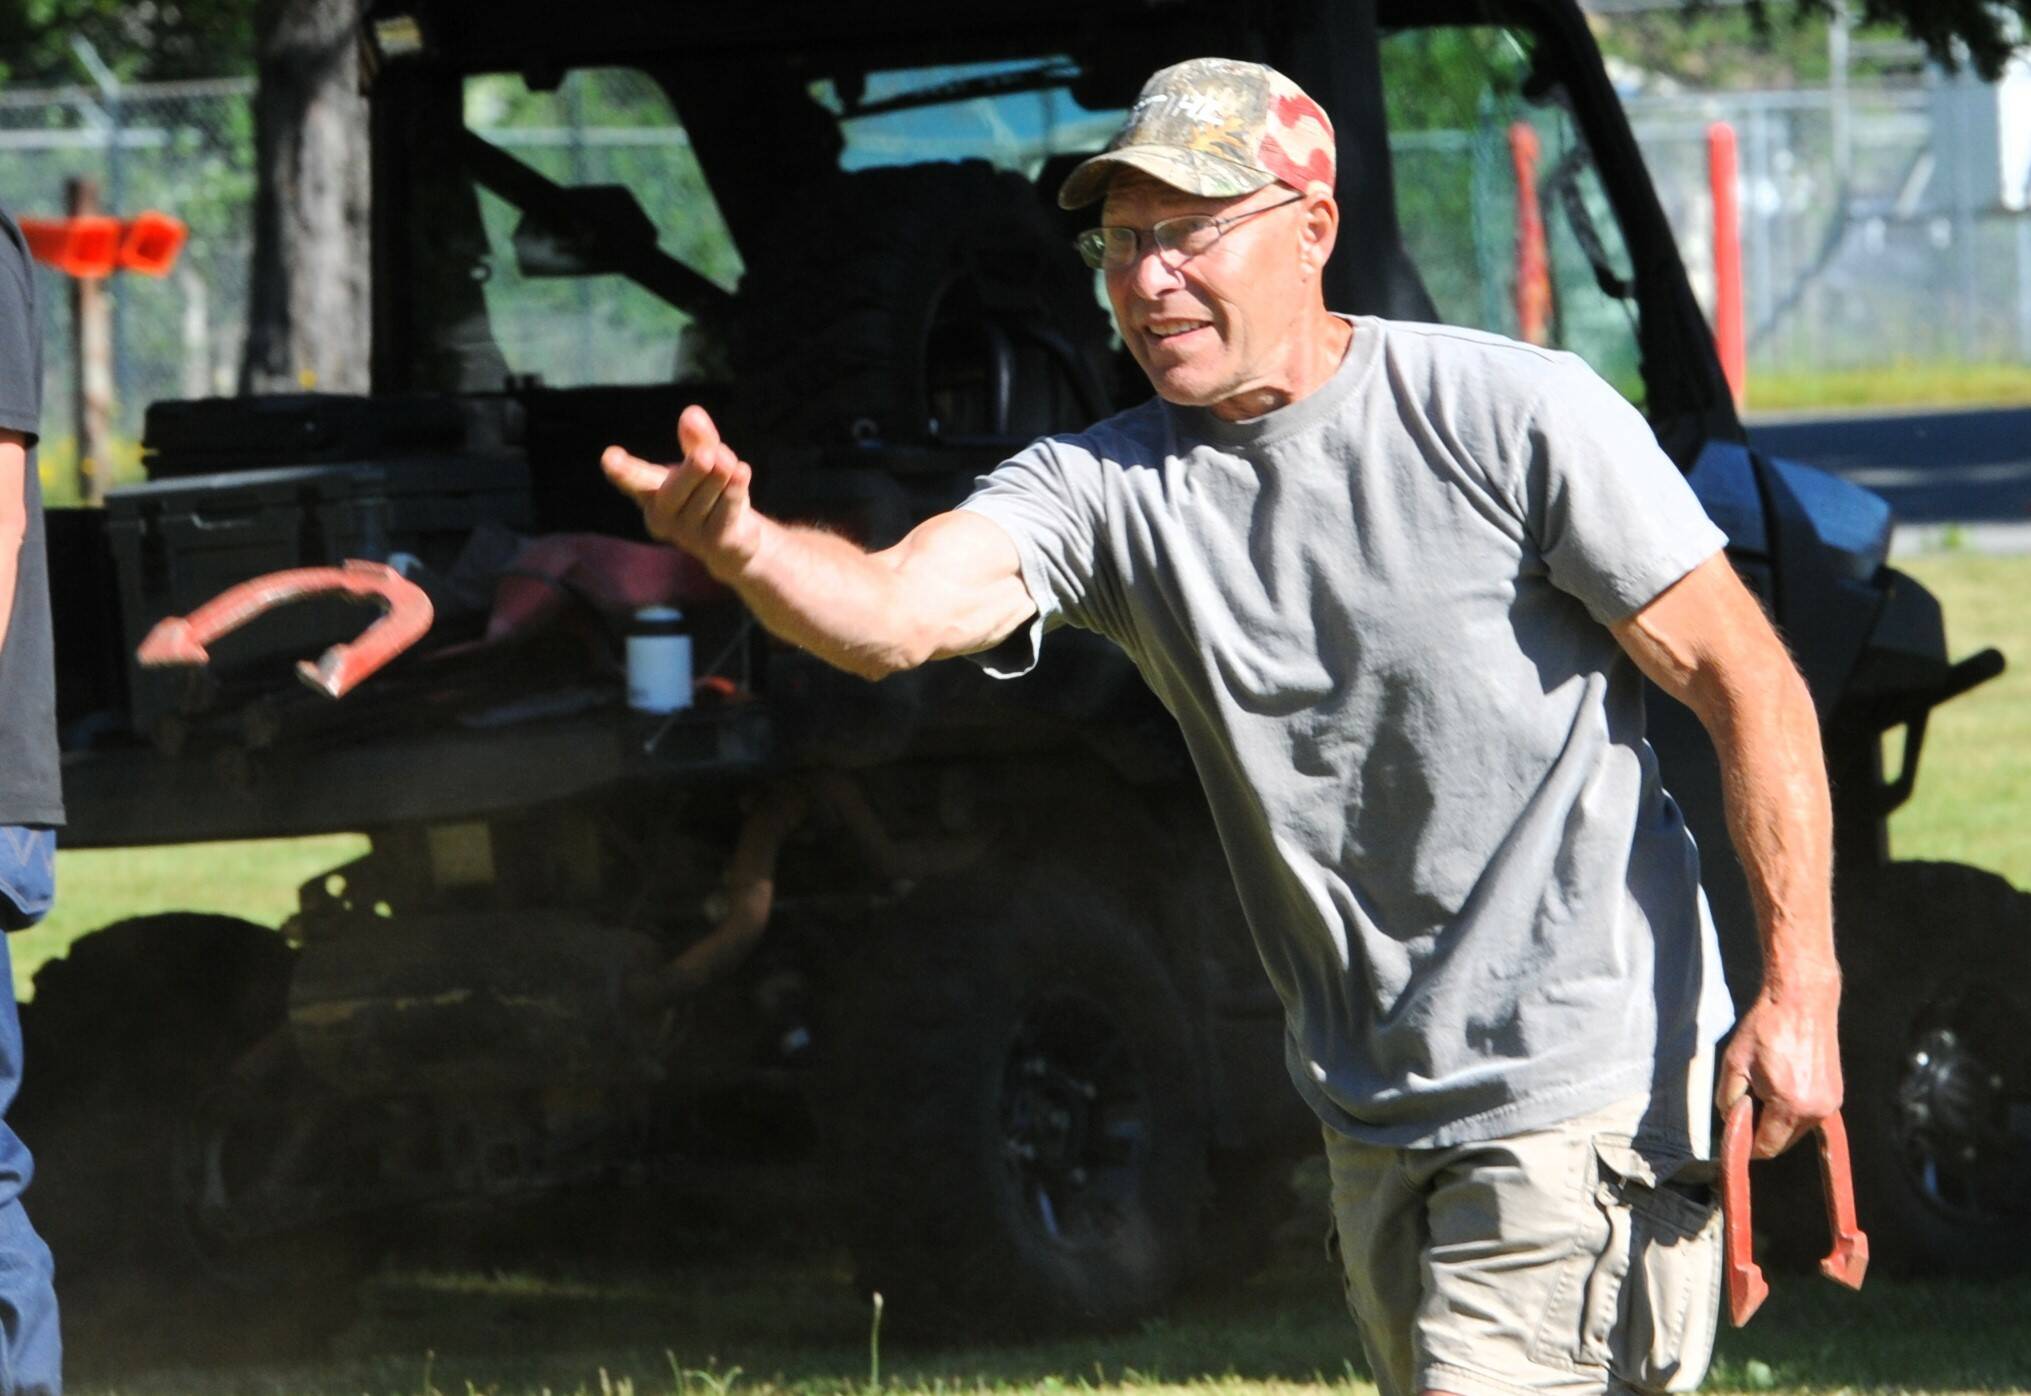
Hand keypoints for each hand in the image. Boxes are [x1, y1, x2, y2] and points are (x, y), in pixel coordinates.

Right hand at [602, 405, 766, 579]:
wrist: (731, 543)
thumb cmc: (707, 492)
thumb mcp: (704, 460)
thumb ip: (698, 439)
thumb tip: (692, 413)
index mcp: (650, 492)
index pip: (633, 480)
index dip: (622, 470)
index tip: (610, 458)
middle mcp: (662, 517)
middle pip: (674, 491)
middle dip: (691, 471)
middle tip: (708, 453)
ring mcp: (688, 535)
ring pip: (705, 499)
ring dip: (721, 476)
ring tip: (729, 459)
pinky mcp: (716, 544)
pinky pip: (725, 514)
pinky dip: (734, 491)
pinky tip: (742, 472)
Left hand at [1715, 968, 1842, 1158]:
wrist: (1802, 1001)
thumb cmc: (1765, 1028)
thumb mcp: (1734, 1063)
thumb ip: (1729, 1100)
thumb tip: (1731, 1122)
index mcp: (1790, 1105)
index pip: (1767, 1147)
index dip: (1745, 1145)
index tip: (1732, 1135)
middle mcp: (1816, 1110)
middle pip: (1783, 1142)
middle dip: (1760, 1132)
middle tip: (1744, 1105)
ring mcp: (1830, 1104)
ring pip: (1796, 1131)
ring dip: (1777, 1122)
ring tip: (1762, 1089)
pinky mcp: (1836, 1095)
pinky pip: (1808, 1116)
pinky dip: (1791, 1110)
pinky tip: (1778, 1086)